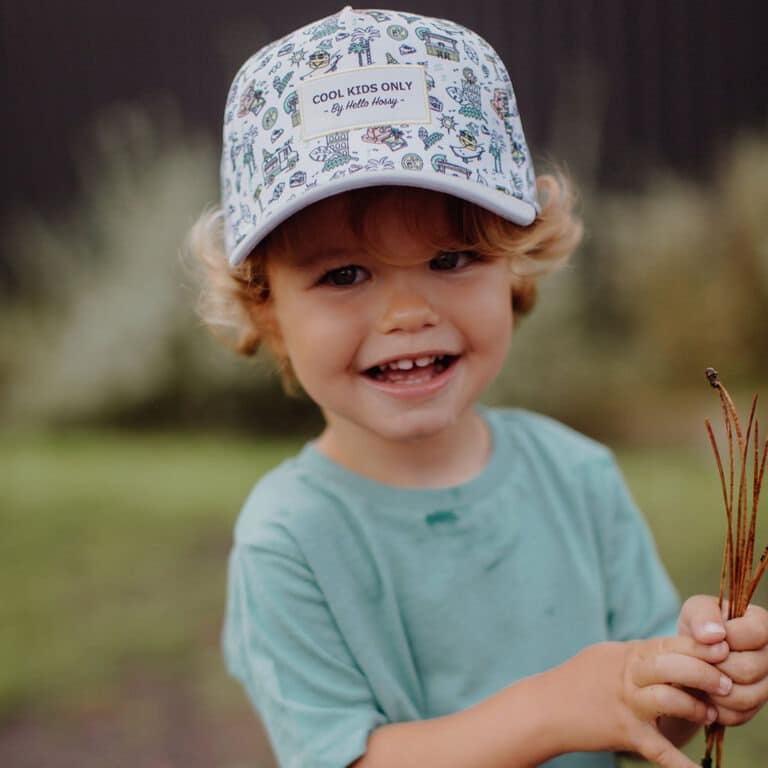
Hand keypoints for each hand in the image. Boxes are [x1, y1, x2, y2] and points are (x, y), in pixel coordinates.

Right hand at [560, 636, 728, 767]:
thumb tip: (669, 651)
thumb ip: (637, 654)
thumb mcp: (605, 656)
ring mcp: (627, 705)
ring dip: (695, 706)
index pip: (669, 643)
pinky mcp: (625, 733)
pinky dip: (681, 764)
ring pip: (668, 699)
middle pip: (671, 666)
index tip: (723, 647)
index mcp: (627, 655)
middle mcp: (628, 676)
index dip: (699, 645)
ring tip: (711, 713)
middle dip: (704, 673)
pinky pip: (659, 749)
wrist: (545, 709)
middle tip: (726, 683)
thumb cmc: (576, 680)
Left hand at [678, 595, 767, 725]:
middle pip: (748, 669)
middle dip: (715, 665)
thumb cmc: (697, 628)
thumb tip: (715, 635)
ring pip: (744, 696)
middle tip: (699, 659)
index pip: (755, 634)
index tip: (707, 638)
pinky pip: (736, 715)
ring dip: (712, 687)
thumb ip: (703, 615)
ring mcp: (766, 684)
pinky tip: (703, 690)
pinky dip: (713, 705)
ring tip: (699, 674)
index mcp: (761, 625)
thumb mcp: (695, 611)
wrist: (689, 656)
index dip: (726, 638)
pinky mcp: (754, 707)